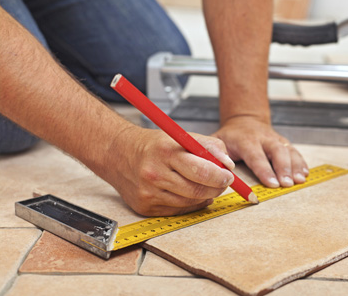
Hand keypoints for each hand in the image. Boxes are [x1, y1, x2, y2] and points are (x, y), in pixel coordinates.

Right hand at [104, 126, 234, 215]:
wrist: (118, 153)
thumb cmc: (154, 145)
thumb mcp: (182, 136)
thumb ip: (210, 146)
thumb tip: (228, 165)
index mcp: (166, 152)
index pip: (201, 170)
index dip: (220, 176)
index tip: (229, 176)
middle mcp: (155, 173)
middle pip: (197, 190)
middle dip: (216, 188)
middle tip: (222, 182)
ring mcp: (149, 193)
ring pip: (190, 202)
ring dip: (204, 196)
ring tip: (205, 185)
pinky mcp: (145, 207)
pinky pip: (178, 210)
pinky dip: (190, 204)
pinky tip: (191, 194)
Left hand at [213, 116, 308, 187]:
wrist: (245, 120)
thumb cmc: (230, 136)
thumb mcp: (217, 141)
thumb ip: (215, 154)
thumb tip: (218, 169)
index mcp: (246, 140)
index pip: (256, 155)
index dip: (264, 170)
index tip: (271, 183)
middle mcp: (263, 138)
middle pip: (277, 151)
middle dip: (284, 168)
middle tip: (287, 183)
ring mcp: (275, 140)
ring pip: (288, 151)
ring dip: (295, 166)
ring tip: (299, 180)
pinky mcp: (284, 143)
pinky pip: (294, 152)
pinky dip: (301, 163)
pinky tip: (304, 174)